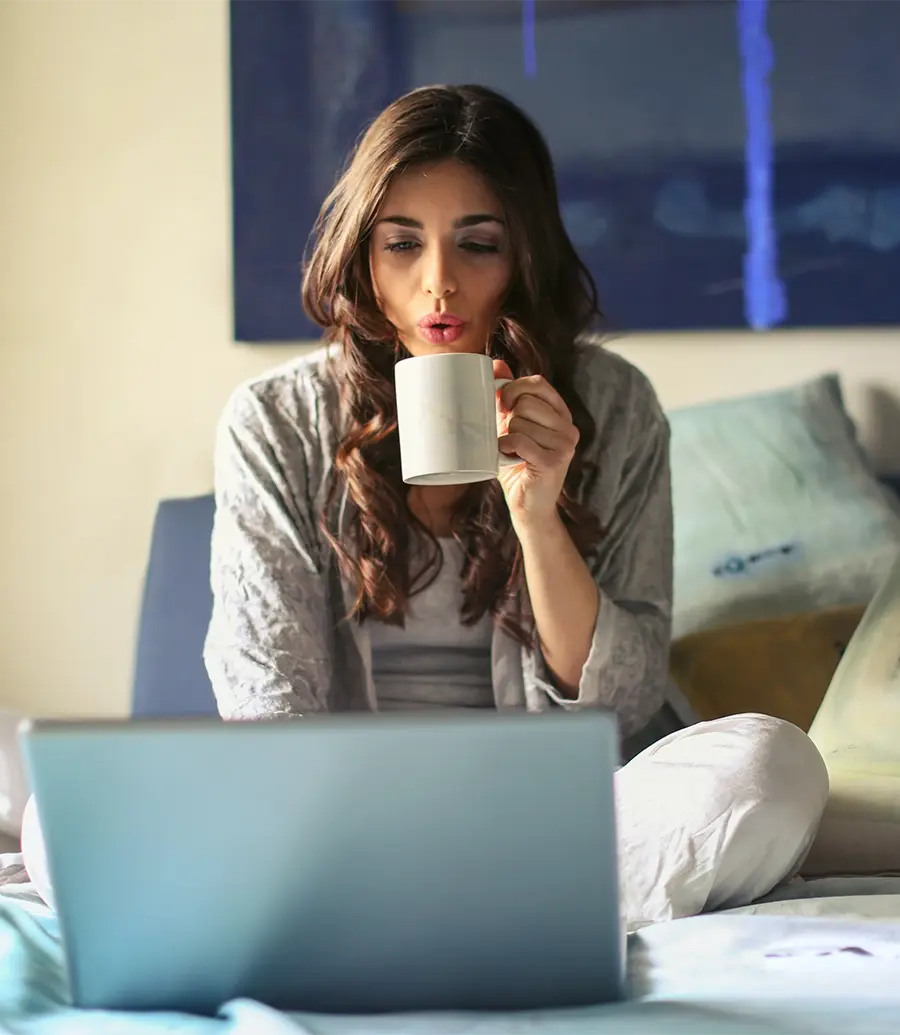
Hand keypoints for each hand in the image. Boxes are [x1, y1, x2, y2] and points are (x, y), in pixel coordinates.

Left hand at [493, 359, 578, 532]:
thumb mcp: (511, 425)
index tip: (502, 404)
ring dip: (507, 437)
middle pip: (527, 401)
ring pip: (521, 421)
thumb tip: (495, 364)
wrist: (528, 505)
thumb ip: (508, 397)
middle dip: (509, 418)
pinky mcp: (555, 461)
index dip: (514, 388)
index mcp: (561, 414)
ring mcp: (565, 444)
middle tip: (508, 437)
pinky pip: (520, 440)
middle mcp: (568, 427)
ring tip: (512, 452)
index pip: (538, 383)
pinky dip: (506, 447)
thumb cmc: (518, 465)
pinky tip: (508, 457)